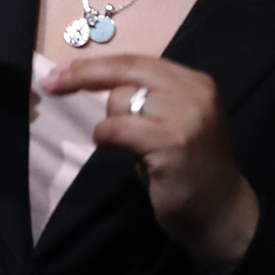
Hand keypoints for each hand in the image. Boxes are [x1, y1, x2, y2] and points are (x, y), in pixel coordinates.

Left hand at [44, 55, 258, 272]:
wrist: (221, 212)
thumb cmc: (186, 169)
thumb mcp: (170, 122)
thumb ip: (144, 98)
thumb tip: (91, 80)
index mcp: (194, 82)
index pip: (135, 62)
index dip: (95, 65)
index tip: (61, 69)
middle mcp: (193, 91)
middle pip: (124, 70)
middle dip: (83, 75)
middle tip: (52, 84)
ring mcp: (185, 115)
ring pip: (119, 100)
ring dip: (113, 123)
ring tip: (135, 147)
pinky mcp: (172, 142)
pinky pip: (118, 128)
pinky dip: (108, 137)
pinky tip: (121, 152)